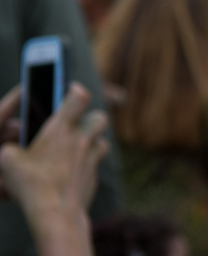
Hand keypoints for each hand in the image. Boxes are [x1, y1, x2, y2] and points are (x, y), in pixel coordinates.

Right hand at [0, 82, 109, 255]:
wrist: (56, 213)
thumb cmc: (31, 184)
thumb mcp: (8, 162)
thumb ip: (9, 148)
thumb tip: (11, 146)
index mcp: (62, 129)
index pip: (78, 97)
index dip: (75, 91)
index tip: (71, 90)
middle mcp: (82, 139)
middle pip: (99, 117)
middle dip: (89, 118)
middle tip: (76, 126)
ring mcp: (92, 158)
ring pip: (102, 140)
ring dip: (92, 142)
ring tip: (77, 150)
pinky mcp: (94, 177)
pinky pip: (96, 164)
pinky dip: (88, 164)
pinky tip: (74, 173)